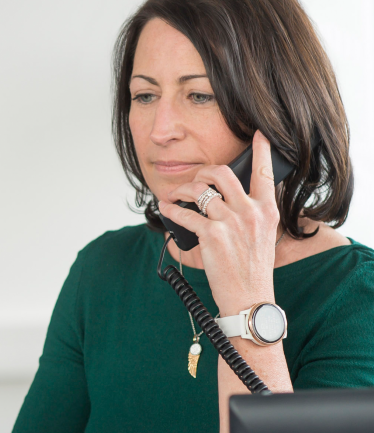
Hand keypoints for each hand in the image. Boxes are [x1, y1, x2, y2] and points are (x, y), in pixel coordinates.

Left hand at [158, 131, 280, 314]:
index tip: (258, 135)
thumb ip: (252, 214)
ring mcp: (230, 222)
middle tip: (196, 179)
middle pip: (222, 173)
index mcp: (267, 210)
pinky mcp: (211, 235)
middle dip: (203, 171)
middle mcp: (250, 212)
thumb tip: (229, 200)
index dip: (261, 150)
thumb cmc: (253, 270)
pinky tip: (165, 209)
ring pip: (199, 191)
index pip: (265, 173)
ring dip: (181, 190)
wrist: (248, 298)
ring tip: (174, 195)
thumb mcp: (263, 236)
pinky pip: (184, 214)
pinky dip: (170, 210)